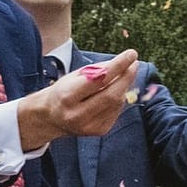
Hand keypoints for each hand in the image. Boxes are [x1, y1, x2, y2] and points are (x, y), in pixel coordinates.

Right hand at [19, 51, 139, 148]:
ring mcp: (89, 126)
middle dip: (126, 77)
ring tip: (120, 77)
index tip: (131, 54)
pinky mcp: (99, 131)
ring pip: (117, 103)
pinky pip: (116, 111)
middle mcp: (77, 114)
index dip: (118, 66)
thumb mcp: (74, 76)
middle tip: (134, 64)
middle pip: (111, 94)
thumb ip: (97, 70)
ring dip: (123, 87)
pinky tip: (113, 93)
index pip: (98, 79)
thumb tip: (125, 63)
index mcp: (67, 96)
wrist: (51, 118)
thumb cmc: (64, 91)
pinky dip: (118, 99)